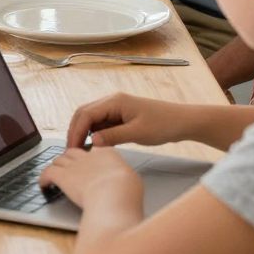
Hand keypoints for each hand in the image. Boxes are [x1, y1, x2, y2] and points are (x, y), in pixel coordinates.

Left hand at [38, 144, 142, 211]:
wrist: (114, 194)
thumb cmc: (127, 190)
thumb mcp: (131, 179)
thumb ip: (122, 176)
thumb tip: (123, 182)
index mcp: (107, 153)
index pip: (94, 149)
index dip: (90, 157)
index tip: (90, 164)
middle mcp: (88, 155)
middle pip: (73, 152)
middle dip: (70, 159)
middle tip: (69, 168)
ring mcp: (74, 165)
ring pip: (59, 160)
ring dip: (56, 167)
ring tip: (55, 175)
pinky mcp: (62, 176)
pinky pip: (47, 173)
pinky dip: (43, 178)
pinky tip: (44, 185)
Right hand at [65, 91, 188, 152]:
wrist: (182, 121)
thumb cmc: (163, 124)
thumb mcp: (137, 133)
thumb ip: (113, 136)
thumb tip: (92, 142)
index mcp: (115, 101)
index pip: (86, 114)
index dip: (76, 132)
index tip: (72, 149)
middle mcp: (112, 101)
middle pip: (84, 114)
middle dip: (75, 131)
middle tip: (71, 152)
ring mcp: (116, 108)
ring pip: (91, 119)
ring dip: (84, 132)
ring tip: (81, 151)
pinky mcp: (121, 116)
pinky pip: (101, 123)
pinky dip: (94, 133)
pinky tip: (95, 146)